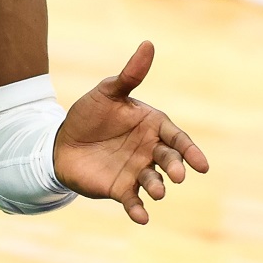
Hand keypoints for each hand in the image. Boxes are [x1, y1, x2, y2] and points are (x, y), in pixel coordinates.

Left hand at [52, 41, 207, 224]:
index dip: (190, 151)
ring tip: (158, 192)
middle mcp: (149, 150)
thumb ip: (130, 74)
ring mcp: (136, 171)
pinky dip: (139, 210)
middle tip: (177, 175)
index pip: (177, 139)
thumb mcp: (108, 92)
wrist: (62, 142)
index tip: (201, 164)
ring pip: (154, 181)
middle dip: (175, 167)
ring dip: (158, 188)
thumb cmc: (89, 114)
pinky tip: (141, 217)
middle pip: (169, 160)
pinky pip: (133, 201)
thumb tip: (148, 44)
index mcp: (152, 127)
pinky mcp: (120, 189)